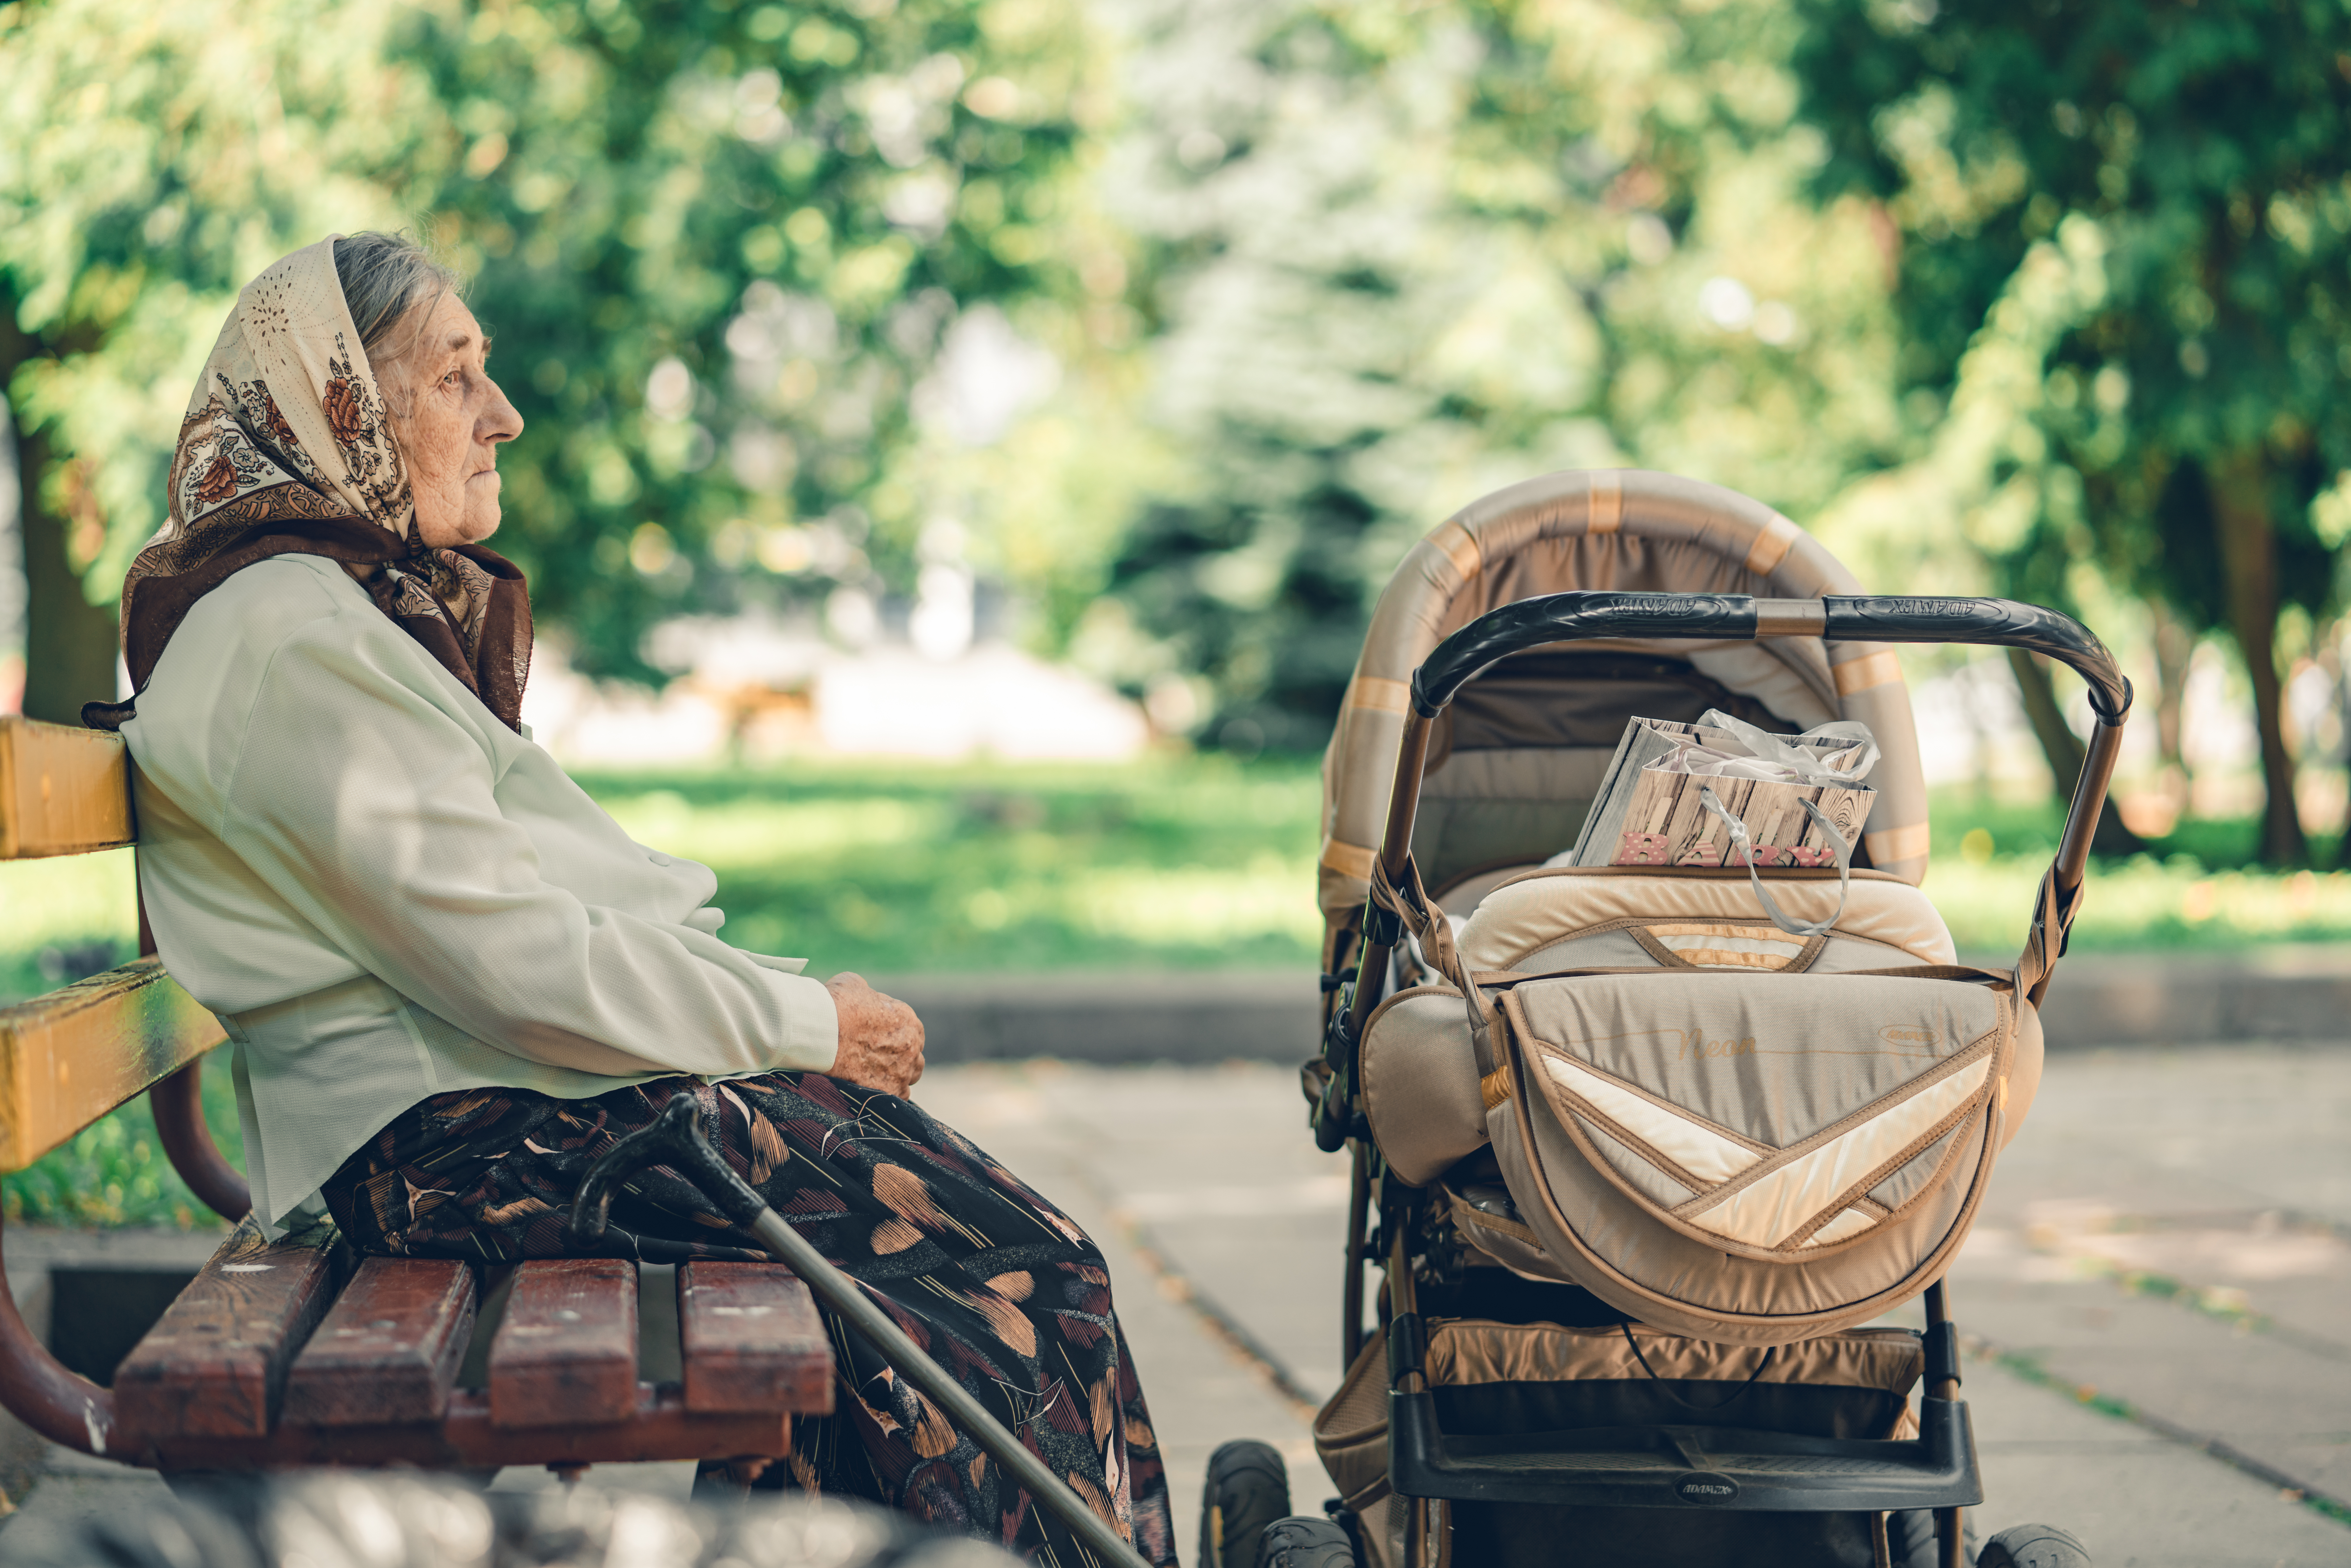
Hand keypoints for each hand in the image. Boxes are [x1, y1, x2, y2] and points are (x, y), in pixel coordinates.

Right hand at [825, 972, 925, 1097]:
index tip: (879, 1040)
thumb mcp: (853, 985)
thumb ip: (866, 994)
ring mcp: (902, 1071)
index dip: (895, 1035)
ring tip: (871, 1076)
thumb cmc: (833, 1006)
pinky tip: (870, 1090)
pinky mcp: (889, 1092)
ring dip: (895, 1076)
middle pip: (913, 1056)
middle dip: (899, 1057)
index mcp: (907, 1019)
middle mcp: (911, 1046)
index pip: (910, 1031)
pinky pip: (896, 1097)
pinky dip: (886, 1094)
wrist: (818, 1033)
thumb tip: (864, 999)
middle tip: (876, 1059)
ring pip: (907, 1077)